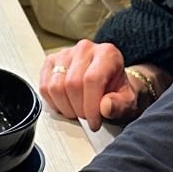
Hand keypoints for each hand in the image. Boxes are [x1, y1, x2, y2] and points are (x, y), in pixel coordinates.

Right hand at [39, 41, 160, 124]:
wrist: (110, 82)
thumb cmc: (117, 91)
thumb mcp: (127, 101)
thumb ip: (120, 105)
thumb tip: (105, 107)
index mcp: (107, 54)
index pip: (92, 80)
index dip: (90, 106)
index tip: (94, 122)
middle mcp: (85, 49)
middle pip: (72, 84)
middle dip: (78, 109)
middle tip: (86, 117)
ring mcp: (66, 53)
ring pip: (55, 86)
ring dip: (65, 107)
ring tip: (77, 111)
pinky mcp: (51, 61)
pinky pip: (44, 86)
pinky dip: (53, 102)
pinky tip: (65, 105)